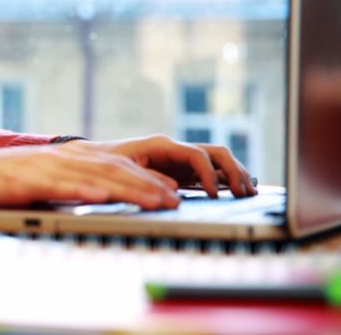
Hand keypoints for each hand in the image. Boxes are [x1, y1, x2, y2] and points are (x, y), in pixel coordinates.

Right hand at [0, 143, 182, 209]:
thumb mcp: (42, 182)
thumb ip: (69, 186)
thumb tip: (98, 197)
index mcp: (65, 157)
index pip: (115, 165)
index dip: (145, 177)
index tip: (170, 190)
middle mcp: (60, 157)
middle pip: (113, 168)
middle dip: (147, 184)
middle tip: (174, 199)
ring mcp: (45, 167)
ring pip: (95, 176)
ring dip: (128, 189)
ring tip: (153, 201)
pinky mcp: (28, 179)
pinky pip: (61, 185)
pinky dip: (84, 190)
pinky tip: (103, 197)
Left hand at [78, 134, 257, 198]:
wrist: (92, 159)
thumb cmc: (105, 161)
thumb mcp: (121, 169)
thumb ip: (148, 179)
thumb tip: (174, 193)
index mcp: (162, 145)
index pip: (196, 155)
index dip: (208, 174)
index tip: (214, 194)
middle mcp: (176, 150)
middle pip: (215, 153)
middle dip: (233, 171)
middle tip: (244, 194)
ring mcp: (181, 160)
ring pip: (218, 161)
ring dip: (235, 175)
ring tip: (248, 194)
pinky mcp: (182, 172)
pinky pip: (211, 173)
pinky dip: (226, 181)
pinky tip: (237, 194)